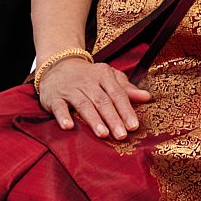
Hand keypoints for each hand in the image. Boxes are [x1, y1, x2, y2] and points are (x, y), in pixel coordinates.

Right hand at [37, 57, 151, 137]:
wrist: (58, 64)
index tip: (134, 126)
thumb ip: (127, 89)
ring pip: (83, 104)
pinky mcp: (53, 97)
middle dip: (113, 118)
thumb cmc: (89, 76)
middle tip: (122, 135)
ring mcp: (70, 89)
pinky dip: (63, 116)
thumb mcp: (109, 77)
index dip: (126, 110)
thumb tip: (147, 97)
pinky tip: (69, 127)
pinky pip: (59, 107)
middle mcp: (87, 81)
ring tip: (103, 134)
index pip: (117, 94)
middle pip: (102, 101)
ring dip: (93, 119)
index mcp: (103, 75)